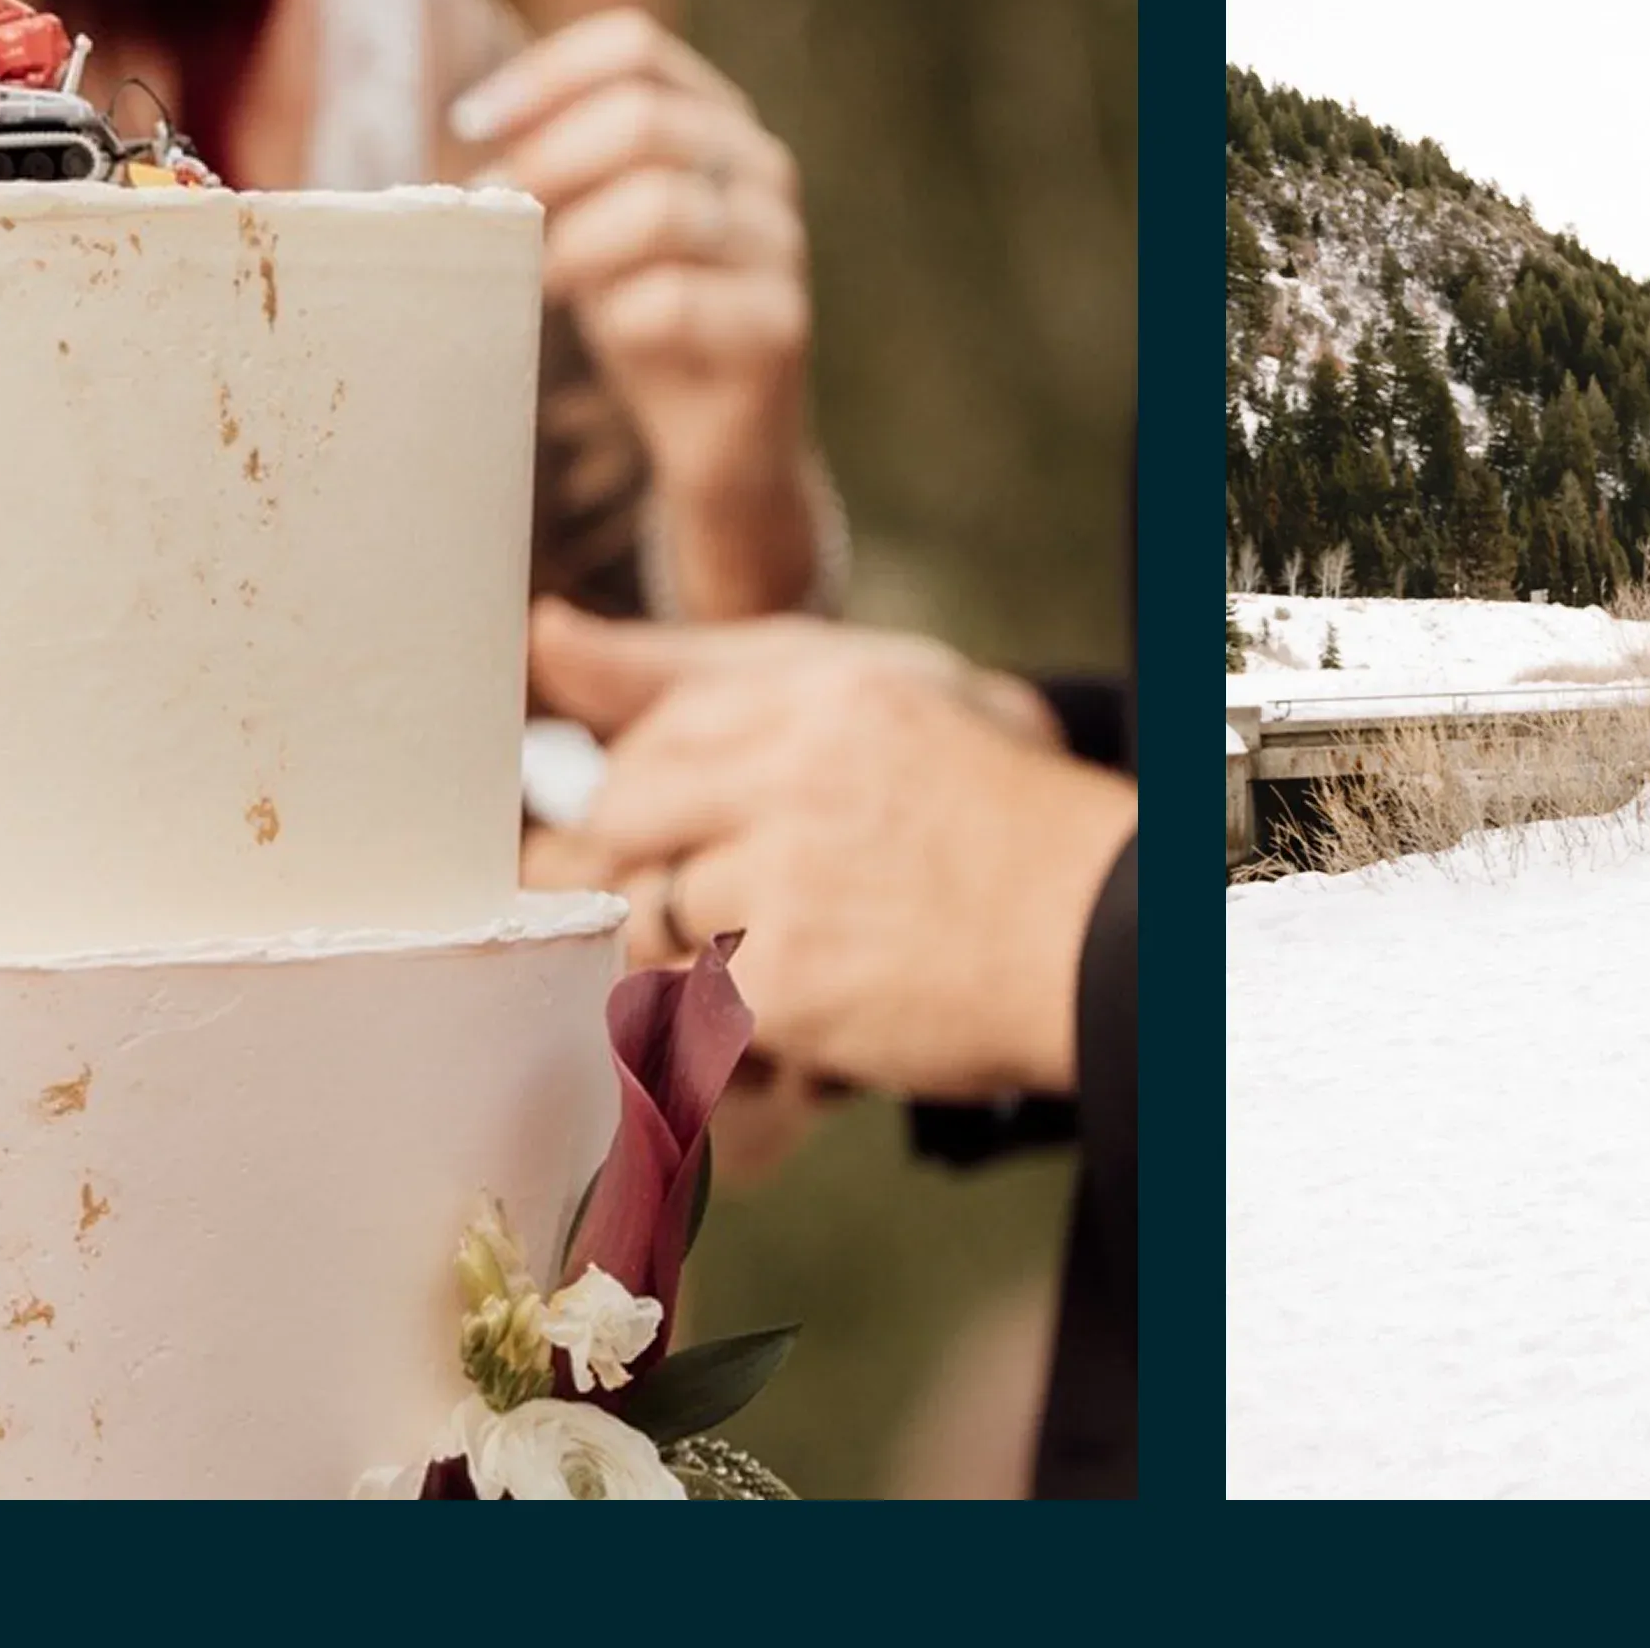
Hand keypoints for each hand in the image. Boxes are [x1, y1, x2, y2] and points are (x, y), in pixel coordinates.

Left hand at [452, 9, 813, 527]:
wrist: (720, 445)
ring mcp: (780, 248)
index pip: (635, 50)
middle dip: (547, 163)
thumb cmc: (644, 321)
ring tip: (537, 281)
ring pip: (663, 207)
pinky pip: (677, 301)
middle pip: (644, 119)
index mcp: (717, 123)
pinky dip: (617, 317)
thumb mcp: (592, 227)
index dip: (545, 75)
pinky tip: (603, 337)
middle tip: (490, 215)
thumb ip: (553, 170)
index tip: (472, 124)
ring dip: (574, 243)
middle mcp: (762, 170)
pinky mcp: (780, 329)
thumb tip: (470, 128)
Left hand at [523, 601, 1133, 1101]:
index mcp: (819, 693)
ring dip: (678, 946)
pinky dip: (711, 1016)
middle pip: (624, 815)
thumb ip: (707, 669)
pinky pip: (685, 999)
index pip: (659, 729)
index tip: (655, 823)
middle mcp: (793, 773)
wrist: (1104, 938)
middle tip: (674, 895)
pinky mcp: (788, 981)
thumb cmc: (997, 813)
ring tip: (756, 954)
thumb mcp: (883, 693)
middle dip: (629, 864)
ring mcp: (787, 879)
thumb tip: (544, 633)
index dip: (642, 786)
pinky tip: (769, 1011)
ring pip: (646, 912)